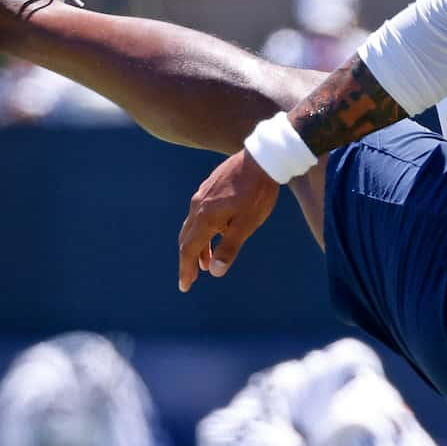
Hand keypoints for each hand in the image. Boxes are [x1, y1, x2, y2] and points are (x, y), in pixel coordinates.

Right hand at [177, 149, 278, 291]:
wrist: (261, 159)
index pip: (189, 249)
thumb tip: (214, 271)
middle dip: (188, 260)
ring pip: (193, 226)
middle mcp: (198, 206)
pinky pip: (199, 215)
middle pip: (186, 239)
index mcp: (205, 218)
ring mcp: (202, 195)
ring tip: (205, 262)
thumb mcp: (247, 224)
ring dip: (197, 246)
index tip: (185, 286)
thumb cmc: (257, 194)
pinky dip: (202, 231)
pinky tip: (215, 234)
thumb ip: (229, 248)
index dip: (186, 269)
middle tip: (191, 278)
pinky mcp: (209, 188)